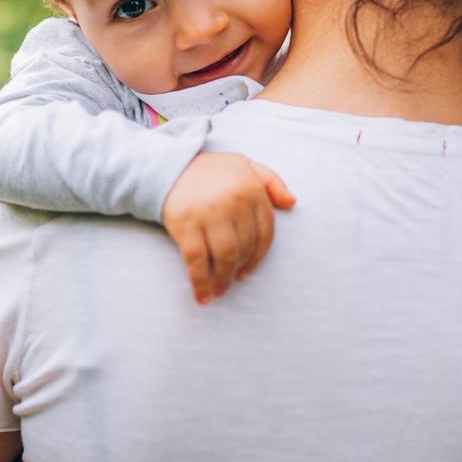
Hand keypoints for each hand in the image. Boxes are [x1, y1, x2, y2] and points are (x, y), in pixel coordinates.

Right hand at [161, 152, 294, 304]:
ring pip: (225, 257)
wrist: (170, 166)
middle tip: (231, 279)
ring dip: (223, 280)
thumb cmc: (211, 170)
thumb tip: (291, 203)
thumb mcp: (245, 165)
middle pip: (245, 247)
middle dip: (239, 269)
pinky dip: (200, 283)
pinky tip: (202, 295)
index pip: (265, 232)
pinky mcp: (185, 225)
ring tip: (219, 290)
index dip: (258, 256)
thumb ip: (272, 182)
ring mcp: (209, 214)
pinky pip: (197, 261)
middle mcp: (233, 202)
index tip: (249, 269)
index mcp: (251, 189)